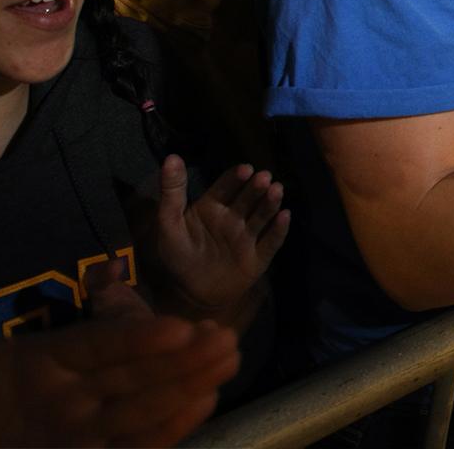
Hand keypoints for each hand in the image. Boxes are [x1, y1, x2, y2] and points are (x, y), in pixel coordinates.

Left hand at [0, 294, 237, 447]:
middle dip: (182, 358)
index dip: (136, 337)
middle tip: (227, 338)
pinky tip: (202, 406)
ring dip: (187, 386)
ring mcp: (81, 429)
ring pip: (144, 407)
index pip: (98, 345)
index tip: (179, 325)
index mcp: (43, 362)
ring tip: (228, 361)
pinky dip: (168, 430)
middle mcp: (73, 393)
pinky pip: (133, 445)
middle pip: (135, 373)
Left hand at [151, 156, 289, 319]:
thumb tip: (171, 157)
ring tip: (277, 191)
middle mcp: (234, 218)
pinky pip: (271, 242)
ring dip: (270, 203)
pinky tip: (284, 217)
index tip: (245, 169)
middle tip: (264, 178)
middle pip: (248, 198)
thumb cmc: (178, 257)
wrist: (190, 297)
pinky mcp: (259, 257)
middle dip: (256, 187)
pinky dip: (279, 230)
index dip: (236, 177)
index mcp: (213, 207)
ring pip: (262, 216)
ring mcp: (248, 236)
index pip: (226, 187)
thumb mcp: (168, 223)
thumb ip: (172, 192)